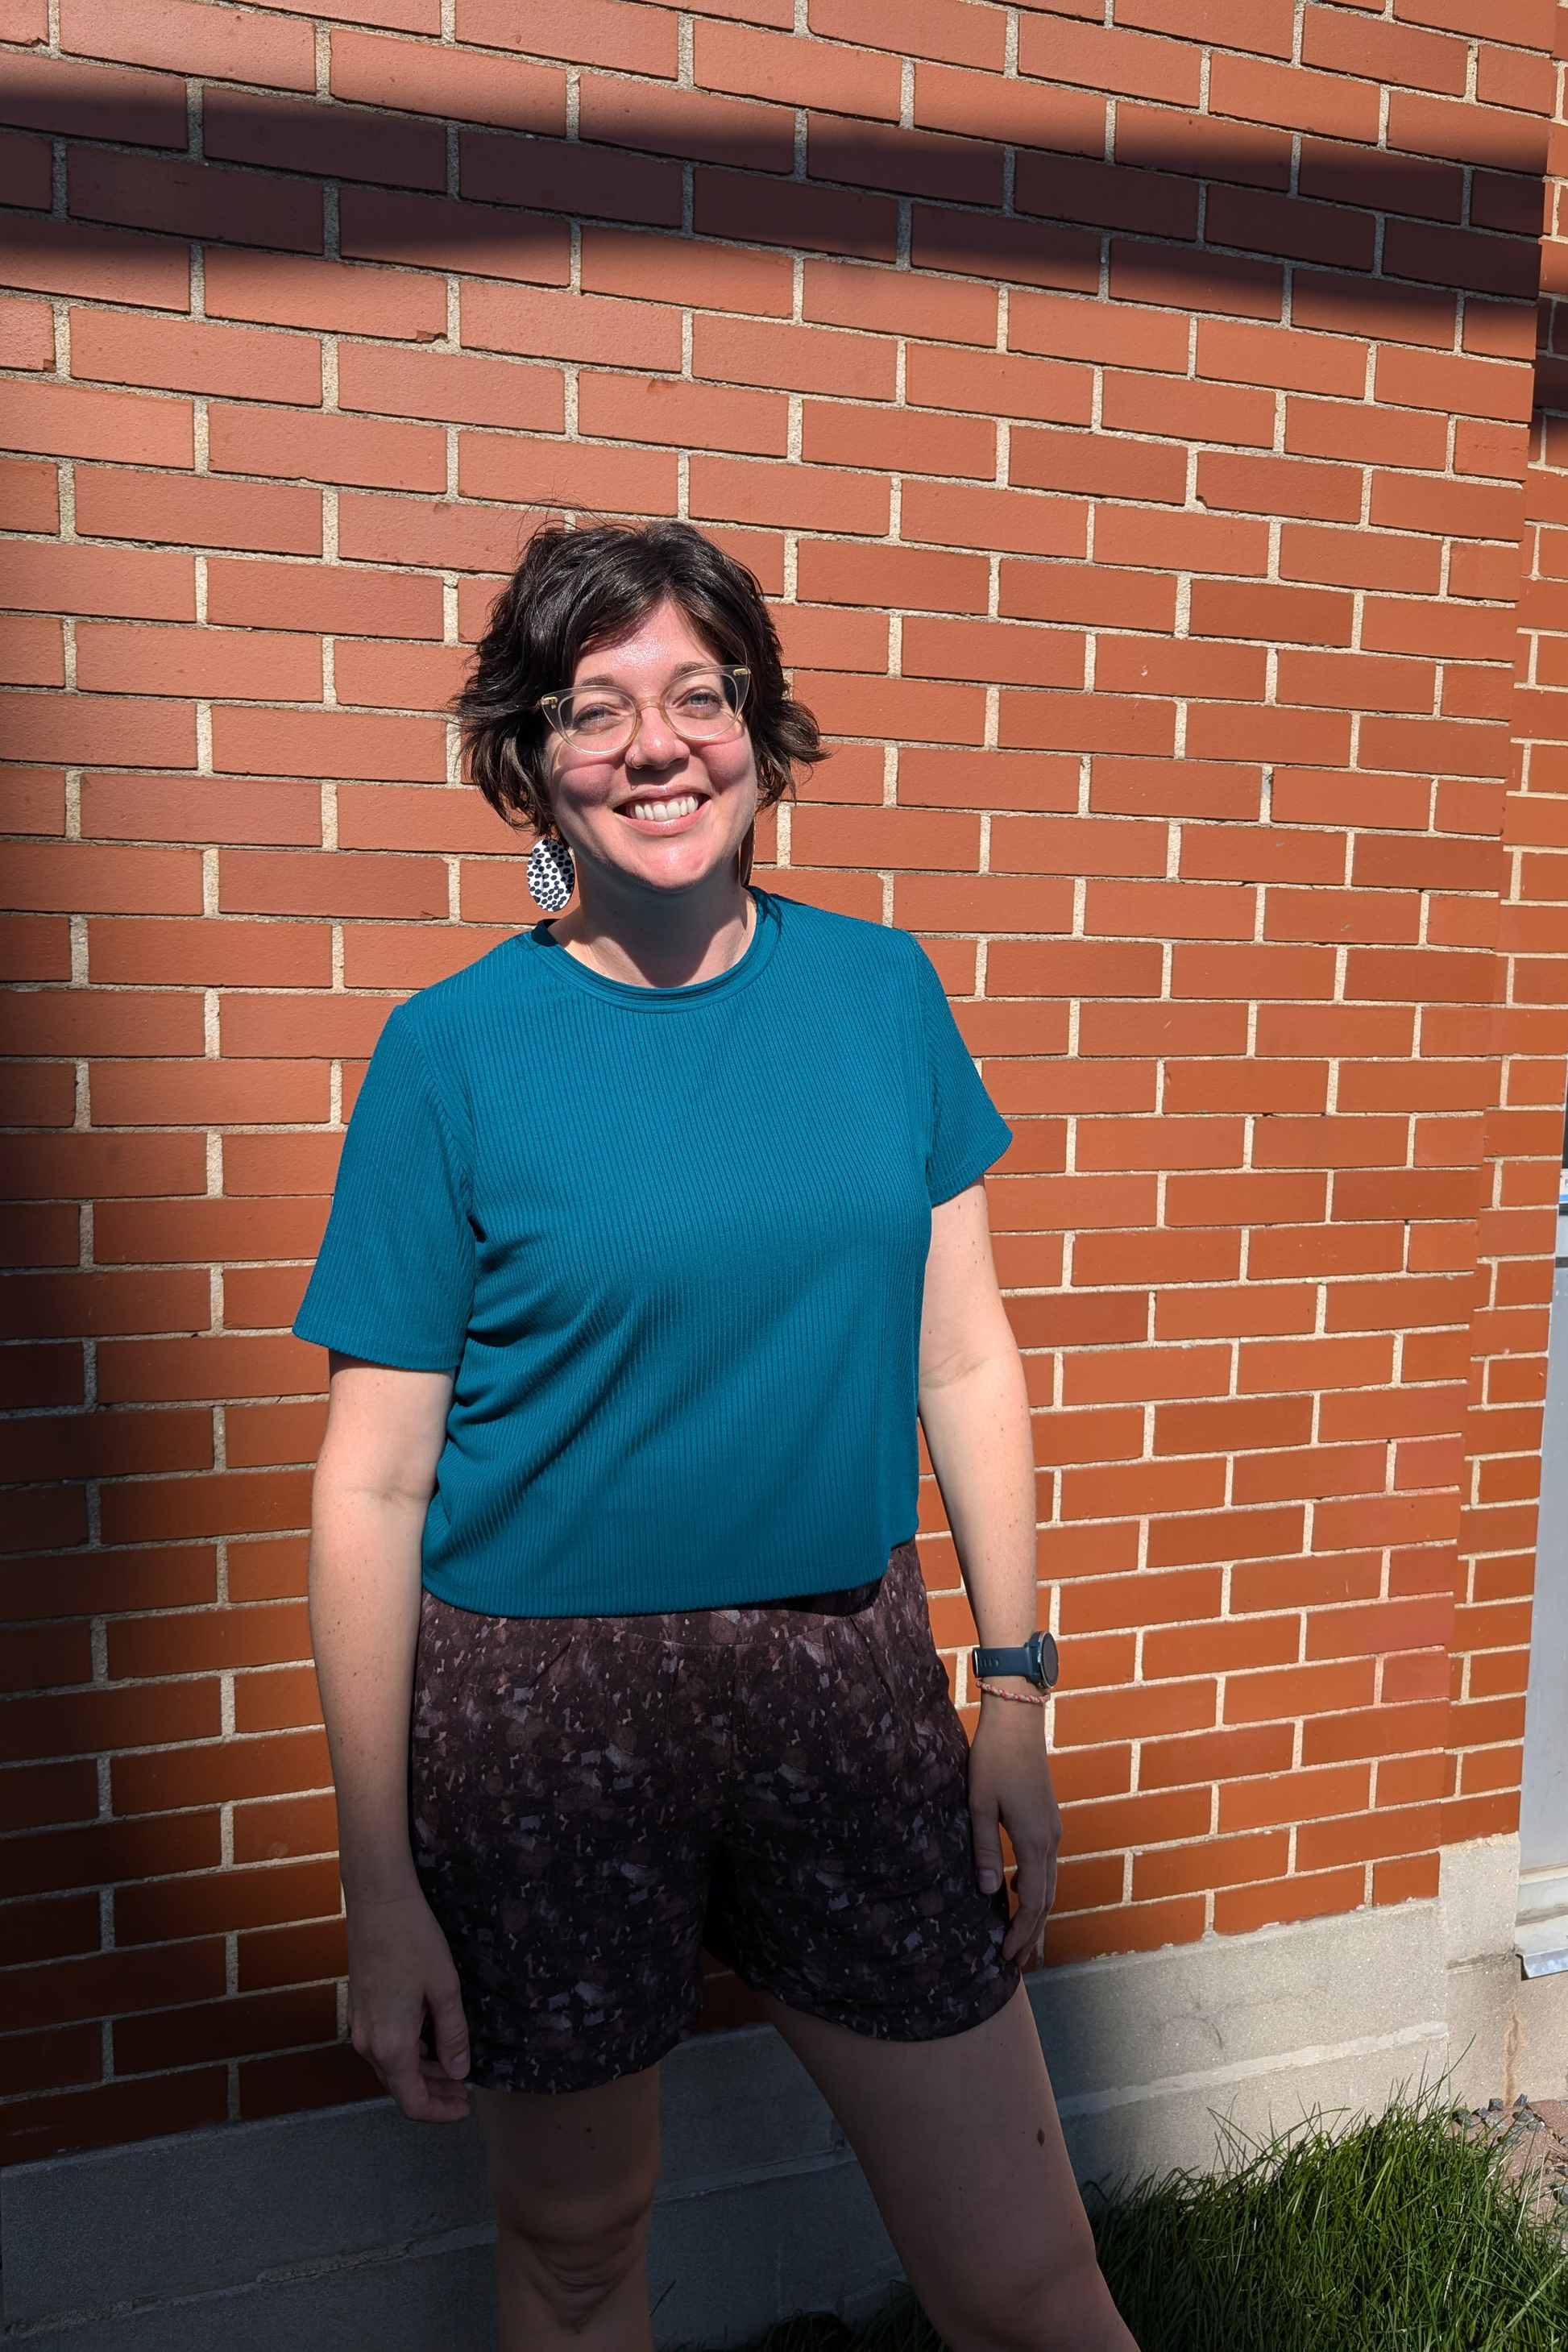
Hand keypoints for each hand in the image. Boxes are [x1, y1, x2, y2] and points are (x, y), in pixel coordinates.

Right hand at [347, 1885, 471, 2122]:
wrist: (377, 1901)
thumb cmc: (413, 1939)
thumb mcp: (445, 1988)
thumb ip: (452, 2035)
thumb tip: (459, 2071)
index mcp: (391, 2044)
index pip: (412, 2102)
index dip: (440, 2111)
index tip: (465, 2107)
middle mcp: (368, 2043)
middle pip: (400, 2087)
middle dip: (434, 2092)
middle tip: (465, 2088)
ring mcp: (359, 2026)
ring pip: (391, 2066)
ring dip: (421, 2073)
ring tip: (453, 2064)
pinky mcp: (358, 2009)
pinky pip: (383, 2045)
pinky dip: (408, 2053)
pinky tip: (431, 2040)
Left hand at [967, 1700, 1062, 1964]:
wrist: (1017, 1724)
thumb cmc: (993, 1761)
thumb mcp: (979, 1806)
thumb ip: (984, 1849)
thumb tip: (988, 1894)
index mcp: (1034, 1841)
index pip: (1032, 1901)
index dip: (1021, 1932)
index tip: (1005, 1956)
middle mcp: (1050, 1839)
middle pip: (1046, 1899)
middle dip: (1031, 1933)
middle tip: (1015, 1963)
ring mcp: (1053, 1829)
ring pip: (1049, 1883)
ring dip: (1035, 1913)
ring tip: (1017, 1937)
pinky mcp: (1048, 1819)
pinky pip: (1046, 1865)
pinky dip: (1035, 1888)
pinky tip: (1015, 1891)